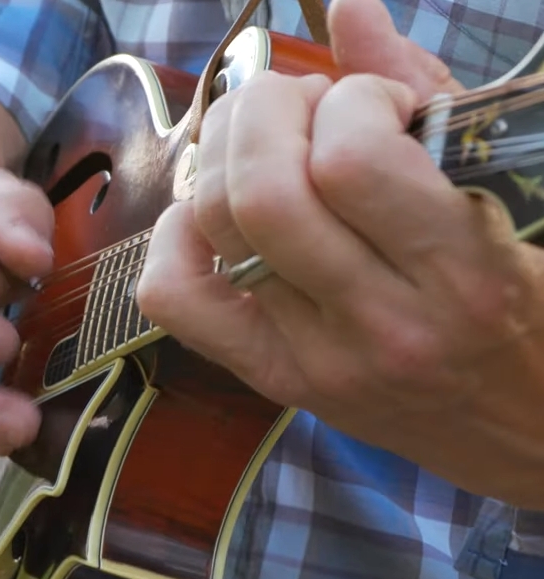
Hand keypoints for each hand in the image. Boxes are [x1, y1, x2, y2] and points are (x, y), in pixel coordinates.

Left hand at [137, 0, 543, 505]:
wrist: (534, 432)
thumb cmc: (531, 299)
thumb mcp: (505, 193)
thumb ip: (427, 93)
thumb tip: (347, 7)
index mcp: (462, 269)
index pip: (353, 159)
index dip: (349, 100)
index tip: (375, 104)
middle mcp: (382, 322)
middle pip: (262, 191)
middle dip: (264, 112)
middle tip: (298, 106)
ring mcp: (317, 358)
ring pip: (214, 229)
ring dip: (221, 155)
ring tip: (263, 146)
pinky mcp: (273, 380)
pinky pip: (176, 299)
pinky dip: (174, 238)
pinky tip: (213, 217)